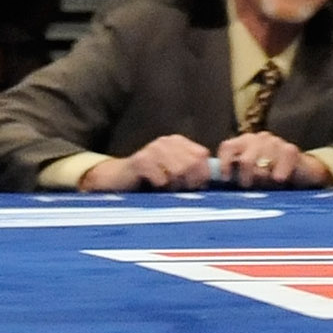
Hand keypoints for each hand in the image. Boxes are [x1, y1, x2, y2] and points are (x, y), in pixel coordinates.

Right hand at [81, 134, 215, 191]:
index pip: (202, 155)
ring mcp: (153, 149)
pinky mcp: (141, 161)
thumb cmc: (150, 178)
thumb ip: (192, 171)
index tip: (196, 187)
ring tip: (165, 189)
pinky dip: (160, 188)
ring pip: (178, 171)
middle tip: (180, 191)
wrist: (117, 179)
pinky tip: (152, 186)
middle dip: (189, 182)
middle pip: (192, 163)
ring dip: (174, 186)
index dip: (202, 174)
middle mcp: (166, 141)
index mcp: (178, 141)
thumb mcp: (173, 172)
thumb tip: (215, 179)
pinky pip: (161, 179)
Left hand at [216, 131, 326, 188]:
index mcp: (243, 144)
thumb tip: (219, 183)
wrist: (300, 175)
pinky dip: (280, 173)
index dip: (225, 164)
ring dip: (265, 177)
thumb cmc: (268, 178)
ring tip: (267, 184)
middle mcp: (258, 139)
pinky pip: (282, 160)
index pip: (227, 147)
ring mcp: (275, 142)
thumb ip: (234, 176)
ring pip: (263, 160)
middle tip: (251, 187)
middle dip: (247, 177)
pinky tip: (280, 179)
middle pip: (245, 159)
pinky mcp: (291, 149)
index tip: (226, 179)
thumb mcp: (248, 177)